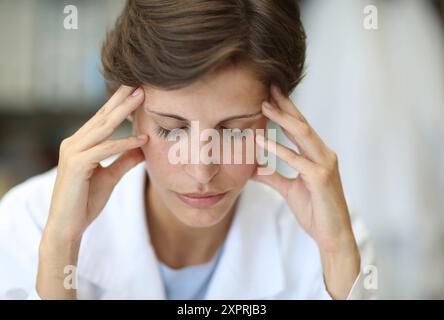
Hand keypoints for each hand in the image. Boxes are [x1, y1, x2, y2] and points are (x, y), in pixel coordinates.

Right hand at [37, 85, 147, 298]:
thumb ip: (124, 161)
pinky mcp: (77, 165)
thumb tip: (143, 147)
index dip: (118, 104)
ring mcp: (73, 152)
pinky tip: (141, 138)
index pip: (102, 119)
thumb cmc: (85, 201)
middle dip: (122, 99)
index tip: (135, 91)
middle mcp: (73, 143)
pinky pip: (105, 149)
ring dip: (124, 111)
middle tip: (140, 84)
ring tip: (141, 97)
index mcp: (79, 144)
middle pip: (102, 116)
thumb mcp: (110, 177)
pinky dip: (124, 143)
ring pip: (103, 127)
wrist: (68, 226)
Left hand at [252, 85, 359, 298]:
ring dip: (282, 119)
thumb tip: (253, 168)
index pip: (300, 128)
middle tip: (267, 88)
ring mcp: (325, 165)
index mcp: (317, 155)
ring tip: (264, 106)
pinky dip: (279, 149)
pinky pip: (298, 160)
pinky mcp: (321, 178)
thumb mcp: (289, 190)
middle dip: (285, 105)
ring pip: (302, 135)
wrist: (332, 235)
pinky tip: (262, 140)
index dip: (286, 110)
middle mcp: (324, 155)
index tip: (269, 96)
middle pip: (302, 124)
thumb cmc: (315, 211)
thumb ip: (272, 176)